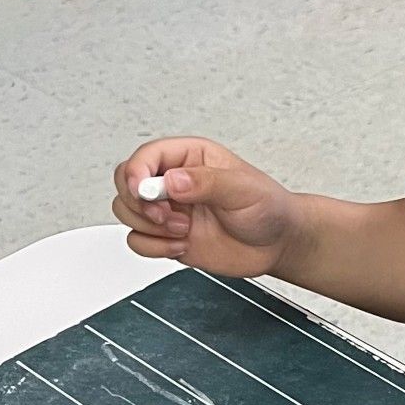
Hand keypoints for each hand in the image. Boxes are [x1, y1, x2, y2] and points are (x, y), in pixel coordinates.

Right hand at [112, 137, 300, 275]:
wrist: (278, 244)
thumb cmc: (268, 207)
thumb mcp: (243, 188)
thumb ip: (207, 181)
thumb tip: (171, 181)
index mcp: (190, 157)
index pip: (146, 156)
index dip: (136, 173)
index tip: (145, 192)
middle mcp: (174, 182)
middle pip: (126, 182)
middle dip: (139, 203)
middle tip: (166, 216)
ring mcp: (169, 210)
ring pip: (126, 212)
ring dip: (148, 227)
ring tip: (183, 230)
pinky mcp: (167, 237)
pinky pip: (138, 241)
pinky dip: (153, 247)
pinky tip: (181, 245)